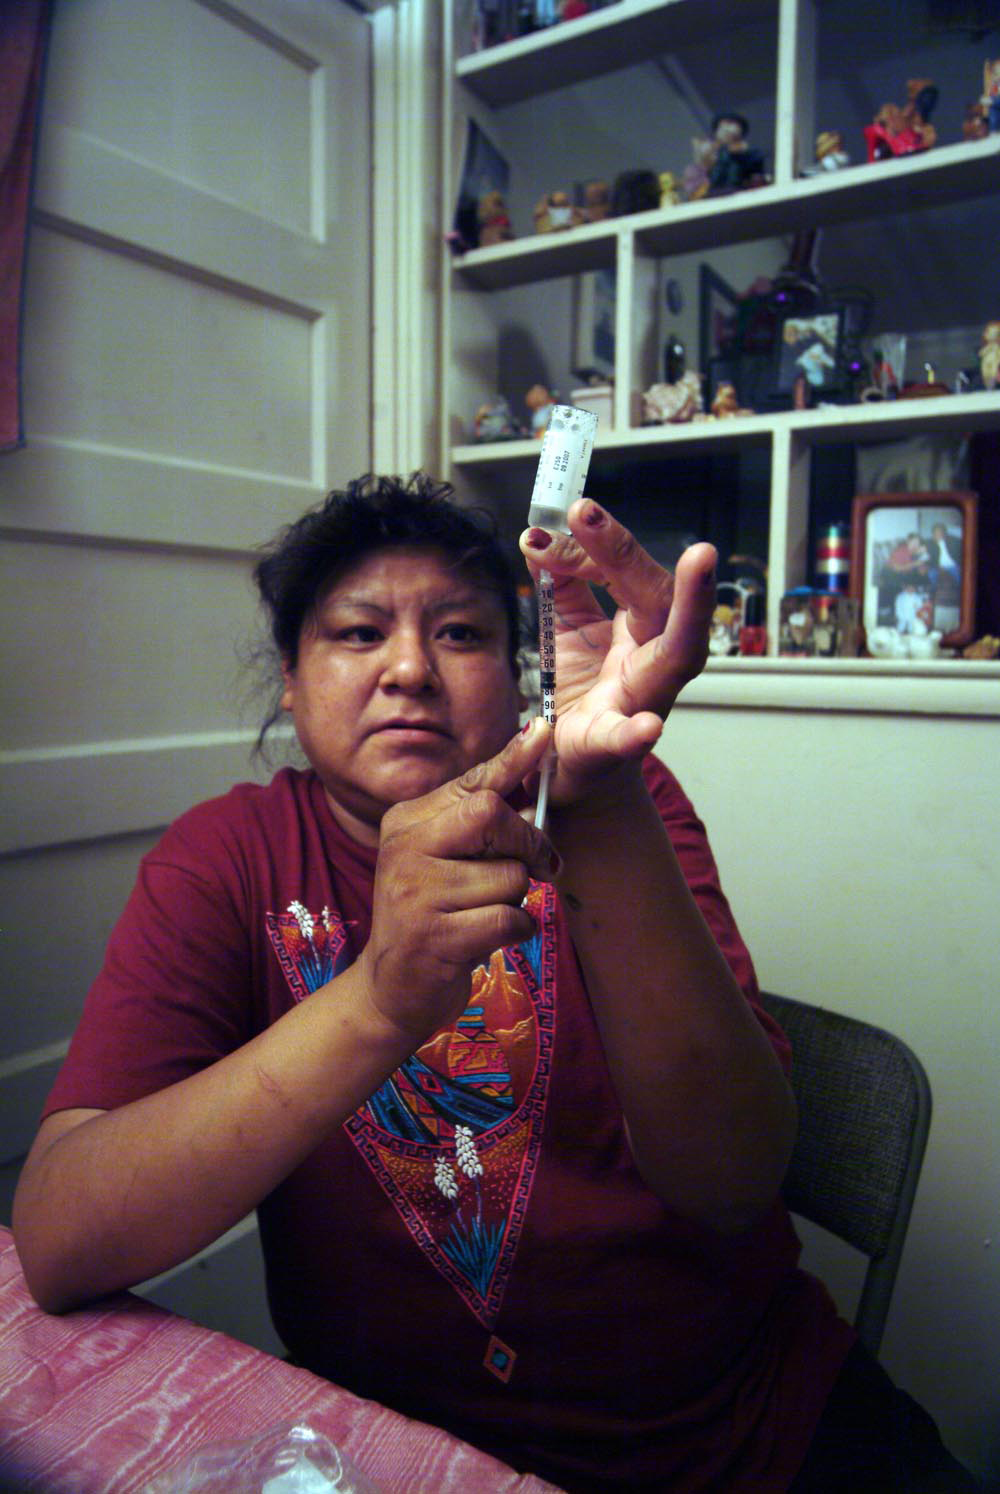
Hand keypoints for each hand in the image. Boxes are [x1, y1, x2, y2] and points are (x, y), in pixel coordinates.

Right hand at [359, 718, 556, 1042]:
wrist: (392, 988)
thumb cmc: (432, 915)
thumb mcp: (441, 862)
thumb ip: (475, 826)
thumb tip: (533, 789)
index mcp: (407, 821)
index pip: (471, 782)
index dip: (513, 759)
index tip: (545, 731)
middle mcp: (405, 848)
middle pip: (491, 816)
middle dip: (529, 842)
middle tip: (542, 866)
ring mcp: (416, 892)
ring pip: (509, 875)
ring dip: (516, 898)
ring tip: (485, 913)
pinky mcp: (434, 936)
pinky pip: (509, 918)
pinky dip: (516, 930)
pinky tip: (489, 939)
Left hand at [519, 500, 716, 804]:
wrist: (570, 767)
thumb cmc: (585, 696)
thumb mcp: (568, 631)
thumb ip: (560, 584)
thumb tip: (538, 535)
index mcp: (643, 628)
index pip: (631, 573)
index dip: (602, 541)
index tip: (570, 513)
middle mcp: (656, 657)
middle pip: (656, 597)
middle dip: (627, 552)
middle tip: (587, 512)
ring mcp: (645, 700)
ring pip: (676, 653)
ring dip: (690, 608)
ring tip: (700, 561)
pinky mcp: (614, 746)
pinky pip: (628, 738)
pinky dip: (636, 734)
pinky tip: (646, 728)